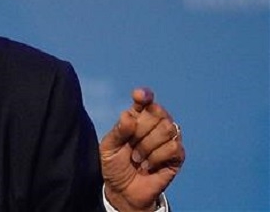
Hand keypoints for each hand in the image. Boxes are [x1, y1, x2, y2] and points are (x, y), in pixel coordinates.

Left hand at [100, 88, 185, 211]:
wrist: (123, 191)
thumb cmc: (114, 166)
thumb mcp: (108, 147)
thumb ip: (118, 131)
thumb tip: (129, 116)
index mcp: (137, 118)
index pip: (145, 100)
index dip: (144, 95)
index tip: (138, 96)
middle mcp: (155, 125)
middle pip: (158, 112)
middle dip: (141, 130)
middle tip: (131, 146)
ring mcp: (168, 139)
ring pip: (167, 128)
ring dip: (148, 146)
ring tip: (137, 158)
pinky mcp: (177, 156)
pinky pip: (174, 147)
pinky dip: (157, 157)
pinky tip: (148, 166)